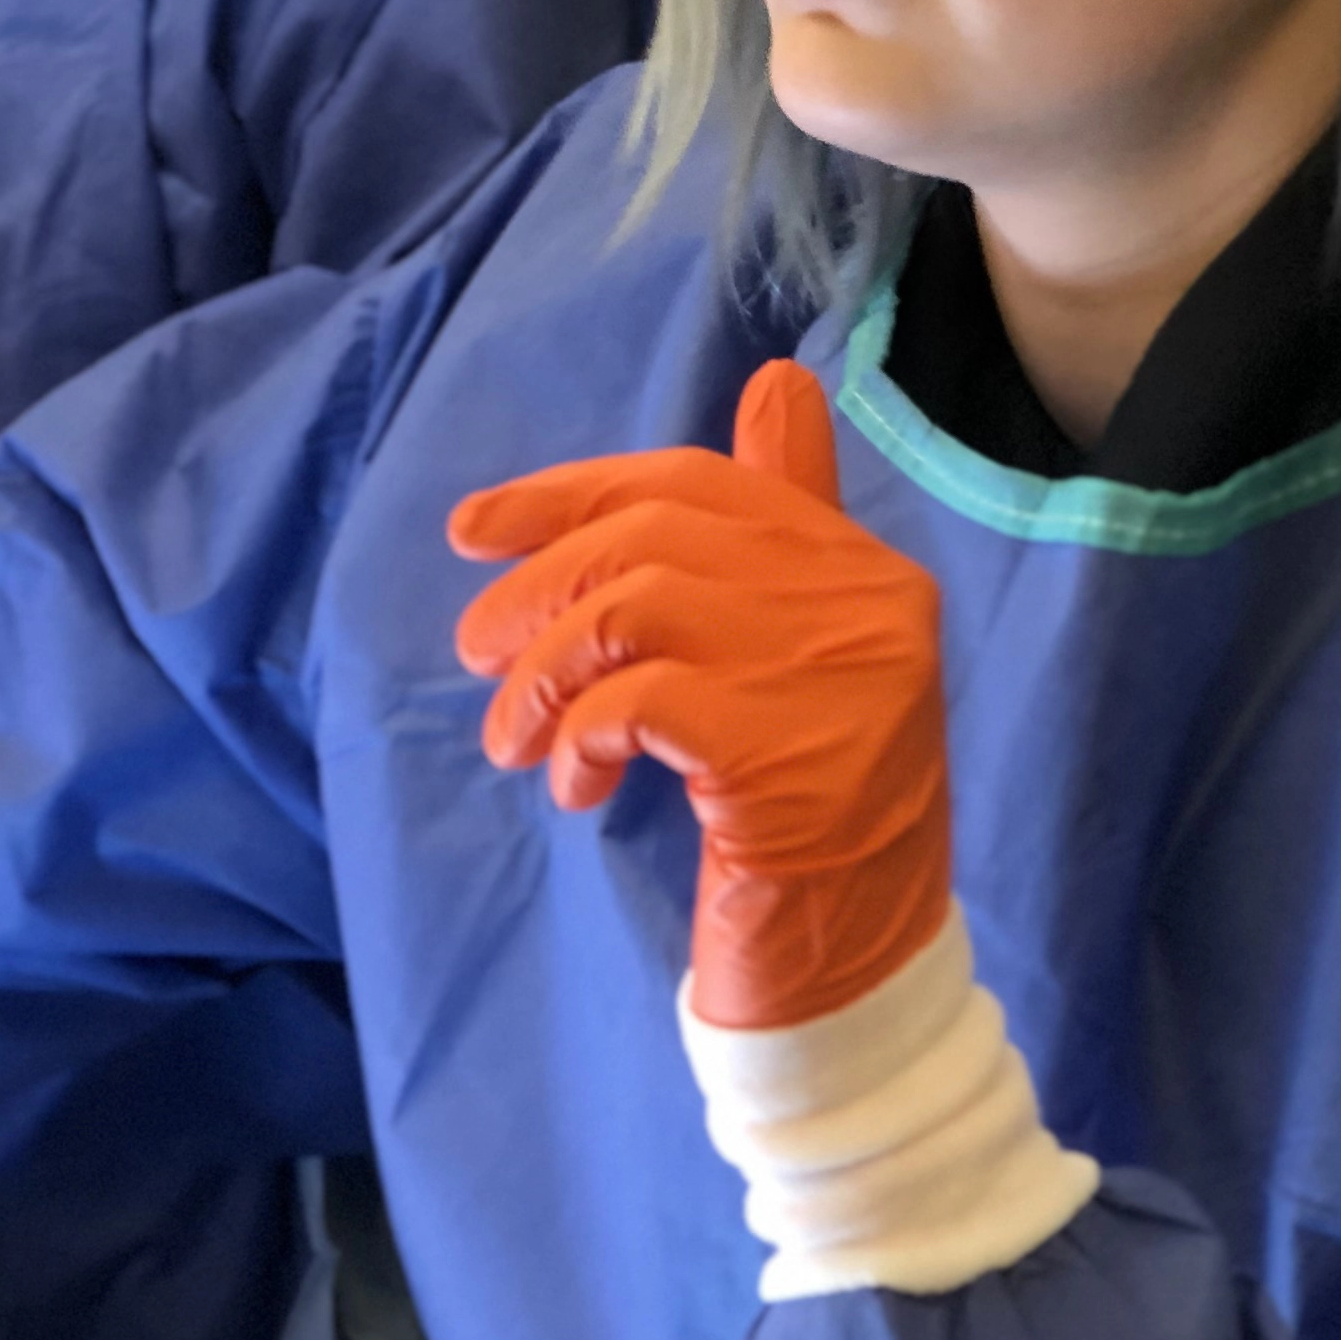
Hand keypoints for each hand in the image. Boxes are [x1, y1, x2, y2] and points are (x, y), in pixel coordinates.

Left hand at [447, 359, 950, 1031]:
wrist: (856, 962)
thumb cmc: (801, 804)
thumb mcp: (785, 660)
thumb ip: (766, 536)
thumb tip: (774, 377)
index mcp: (862, 566)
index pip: (692, 484)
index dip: (567, 493)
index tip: (471, 528)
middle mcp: (868, 602)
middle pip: (648, 540)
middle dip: (534, 588)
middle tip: (476, 654)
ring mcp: (836, 678)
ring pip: (630, 610)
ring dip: (541, 673)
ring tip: (515, 738)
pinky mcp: (786, 755)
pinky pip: (635, 700)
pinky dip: (579, 733)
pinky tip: (577, 785)